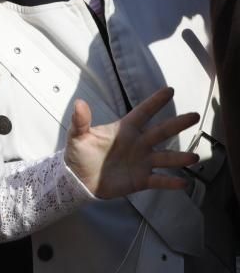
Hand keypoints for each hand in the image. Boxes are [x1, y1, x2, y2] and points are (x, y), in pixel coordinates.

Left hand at [64, 87, 196, 198]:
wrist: (78, 180)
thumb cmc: (79, 154)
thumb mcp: (77, 137)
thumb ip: (80, 121)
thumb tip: (79, 103)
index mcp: (124, 130)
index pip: (142, 113)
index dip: (154, 102)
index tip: (169, 90)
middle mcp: (138, 144)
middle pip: (161, 131)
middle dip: (178, 124)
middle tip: (195, 116)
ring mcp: (142, 162)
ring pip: (165, 157)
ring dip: (179, 157)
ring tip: (194, 157)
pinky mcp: (141, 180)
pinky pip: (159, 180)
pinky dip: (170, 182)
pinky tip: (183, 182)